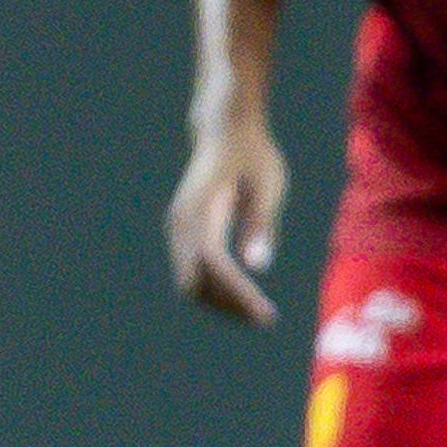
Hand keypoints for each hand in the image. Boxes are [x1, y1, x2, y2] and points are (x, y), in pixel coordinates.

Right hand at [166, 120, 291, 324]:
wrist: (225, 130)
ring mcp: (178, 230)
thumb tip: (257, 267)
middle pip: (196, 282)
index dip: (238, 292)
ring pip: (192, 282)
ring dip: (222, 301)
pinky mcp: (184, 234)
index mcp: (199, 209)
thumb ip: (261, 224)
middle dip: (229, 304)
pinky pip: (194, 272)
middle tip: (265, 317)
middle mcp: (180, 223)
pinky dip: (217, 289)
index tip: (266, 313)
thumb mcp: (268, 185)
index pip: (215, 263)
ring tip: (258, 311)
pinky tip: (244, 295)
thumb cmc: (252, 154)